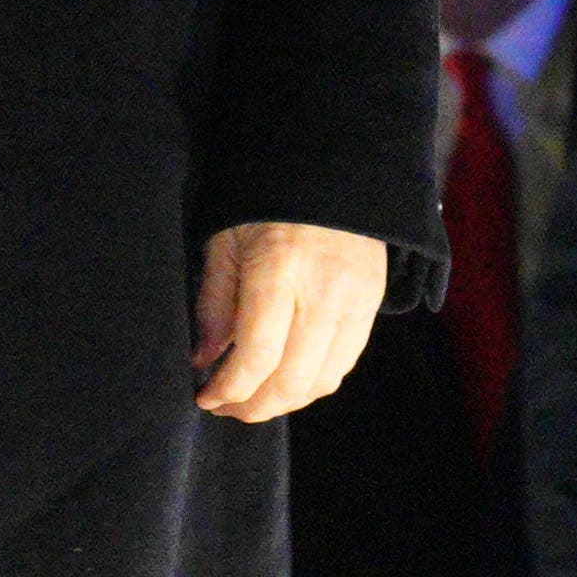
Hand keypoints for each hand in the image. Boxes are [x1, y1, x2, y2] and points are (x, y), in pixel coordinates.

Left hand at [190, 221, 386, 420]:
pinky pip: (344, 364)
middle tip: (225, 406)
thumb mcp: (226, 243)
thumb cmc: (266, 203)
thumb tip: (203, 361)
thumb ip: (214, 305)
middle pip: (292, 381)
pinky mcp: (372, 305)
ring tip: (253, 397)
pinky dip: (312, 383)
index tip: (205, 397)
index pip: (258, 357)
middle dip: (254, 407)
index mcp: (279, 272)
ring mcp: (355, 302)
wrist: (331, 169)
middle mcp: (323, 293)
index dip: (229, 390)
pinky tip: (286, 378)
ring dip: (284, 402)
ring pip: (322, 381)